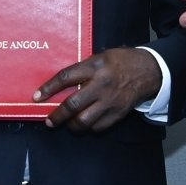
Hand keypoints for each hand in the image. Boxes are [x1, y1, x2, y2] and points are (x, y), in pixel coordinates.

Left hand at [33, 48, 162, 132]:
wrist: (148, 71)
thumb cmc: (120, 61)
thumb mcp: (100, 57)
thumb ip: (83, 69)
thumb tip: (61, 85)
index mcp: (95, 67)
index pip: (65, 78)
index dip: (48, 89)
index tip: (36, 97)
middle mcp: (101, 85)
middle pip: (73, 104)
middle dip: (57, 115)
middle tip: (50, 120)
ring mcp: (110, 101)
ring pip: (84, 120)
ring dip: (72, 125)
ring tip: (67, 124)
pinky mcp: (118, 113)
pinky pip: (98, 126)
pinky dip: (89, 127)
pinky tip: (86, 122)